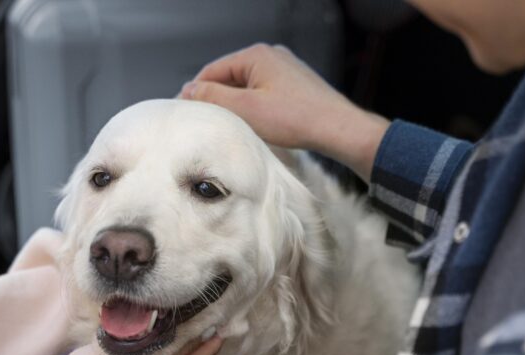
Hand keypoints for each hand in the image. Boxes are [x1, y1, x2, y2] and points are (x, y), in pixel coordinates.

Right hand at [179, 43, 389, 181]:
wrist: (337, 128)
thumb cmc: (296, 119)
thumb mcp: (245, 109)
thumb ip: (213, 96)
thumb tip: (188, 90)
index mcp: (256, 55)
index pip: (213, 70)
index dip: (197, 92)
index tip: (187, 113)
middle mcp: (271, 55)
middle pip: (230, 77)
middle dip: (218, 100)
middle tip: (209, 124)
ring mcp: (284, 69)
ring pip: (246, 87)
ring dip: (237, 106)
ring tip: (234, 127)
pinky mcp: (294, 85)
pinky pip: (263, 93)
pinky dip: (254, 107)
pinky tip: (256, 125)